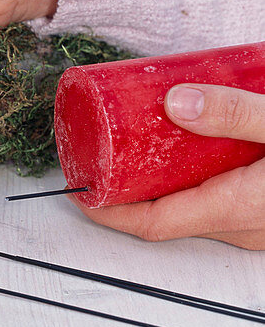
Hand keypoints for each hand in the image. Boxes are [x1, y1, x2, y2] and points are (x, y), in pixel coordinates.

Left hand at [78, 84, 264, 249]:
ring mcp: (257, 219)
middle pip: (167, 212)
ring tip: (145, 140)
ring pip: (194, 204)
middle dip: (131, 185)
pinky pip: (219, 198)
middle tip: (104, 152)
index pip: (152, 221)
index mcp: (236, 207)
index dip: (108, 209)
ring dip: (165, 178)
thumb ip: (235, 112)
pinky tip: (195, 145)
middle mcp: (243, 223)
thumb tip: (176, 103)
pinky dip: (195, 175)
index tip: (80, 189)